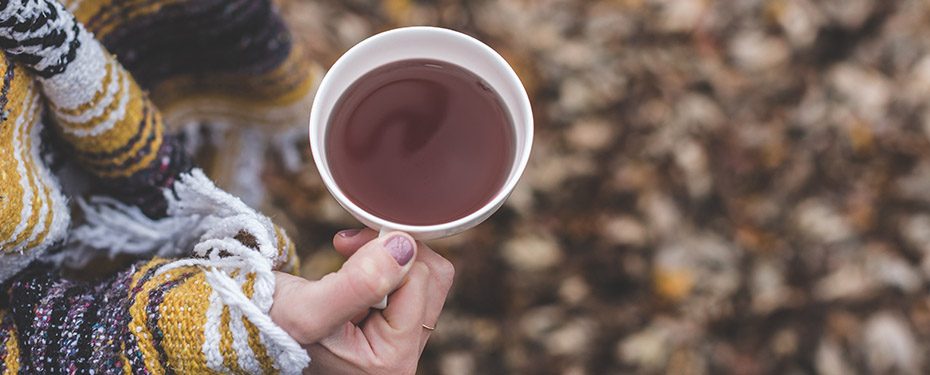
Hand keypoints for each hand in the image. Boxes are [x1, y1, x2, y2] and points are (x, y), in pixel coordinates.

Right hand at [270, 229, 454, 373]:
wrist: (245, 323)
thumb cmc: (267, 323)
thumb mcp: (307, 309)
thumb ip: (359, 283)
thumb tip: (406, 248)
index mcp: (391, 362)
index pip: (419, 282)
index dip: (385, 251)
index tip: (344, 245)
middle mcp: (402, 356)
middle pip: (432, 279)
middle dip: (391, 251)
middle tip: (346, 245)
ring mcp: (399, 340)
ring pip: (425, 275)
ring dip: (386, 253)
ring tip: (347, 254)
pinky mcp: (390, 324)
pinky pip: (410, 278)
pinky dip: (383, 260)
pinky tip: (351, 264)